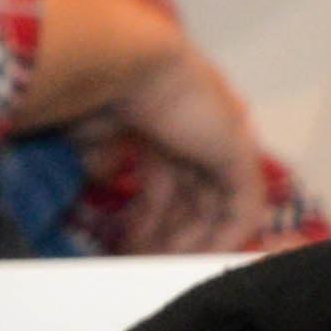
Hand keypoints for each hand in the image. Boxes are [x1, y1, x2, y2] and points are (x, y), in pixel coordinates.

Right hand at [86, 39, 272, 250]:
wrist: (117, 60)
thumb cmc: (91, 88)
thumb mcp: (88, 132)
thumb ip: (101, 158)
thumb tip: (105, 177)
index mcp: (164, 120)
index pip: (167, 179)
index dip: (149, 216)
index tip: (129, 244)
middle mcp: (198, 130)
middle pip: (192, 196)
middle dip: (168, 234)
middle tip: (145, 264)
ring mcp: (221, 141)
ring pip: (216, 205)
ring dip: (191, 241)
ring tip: (164, 270)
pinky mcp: (238, 155)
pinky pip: (241, 208)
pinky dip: (224, 236)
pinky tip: (196, 259)